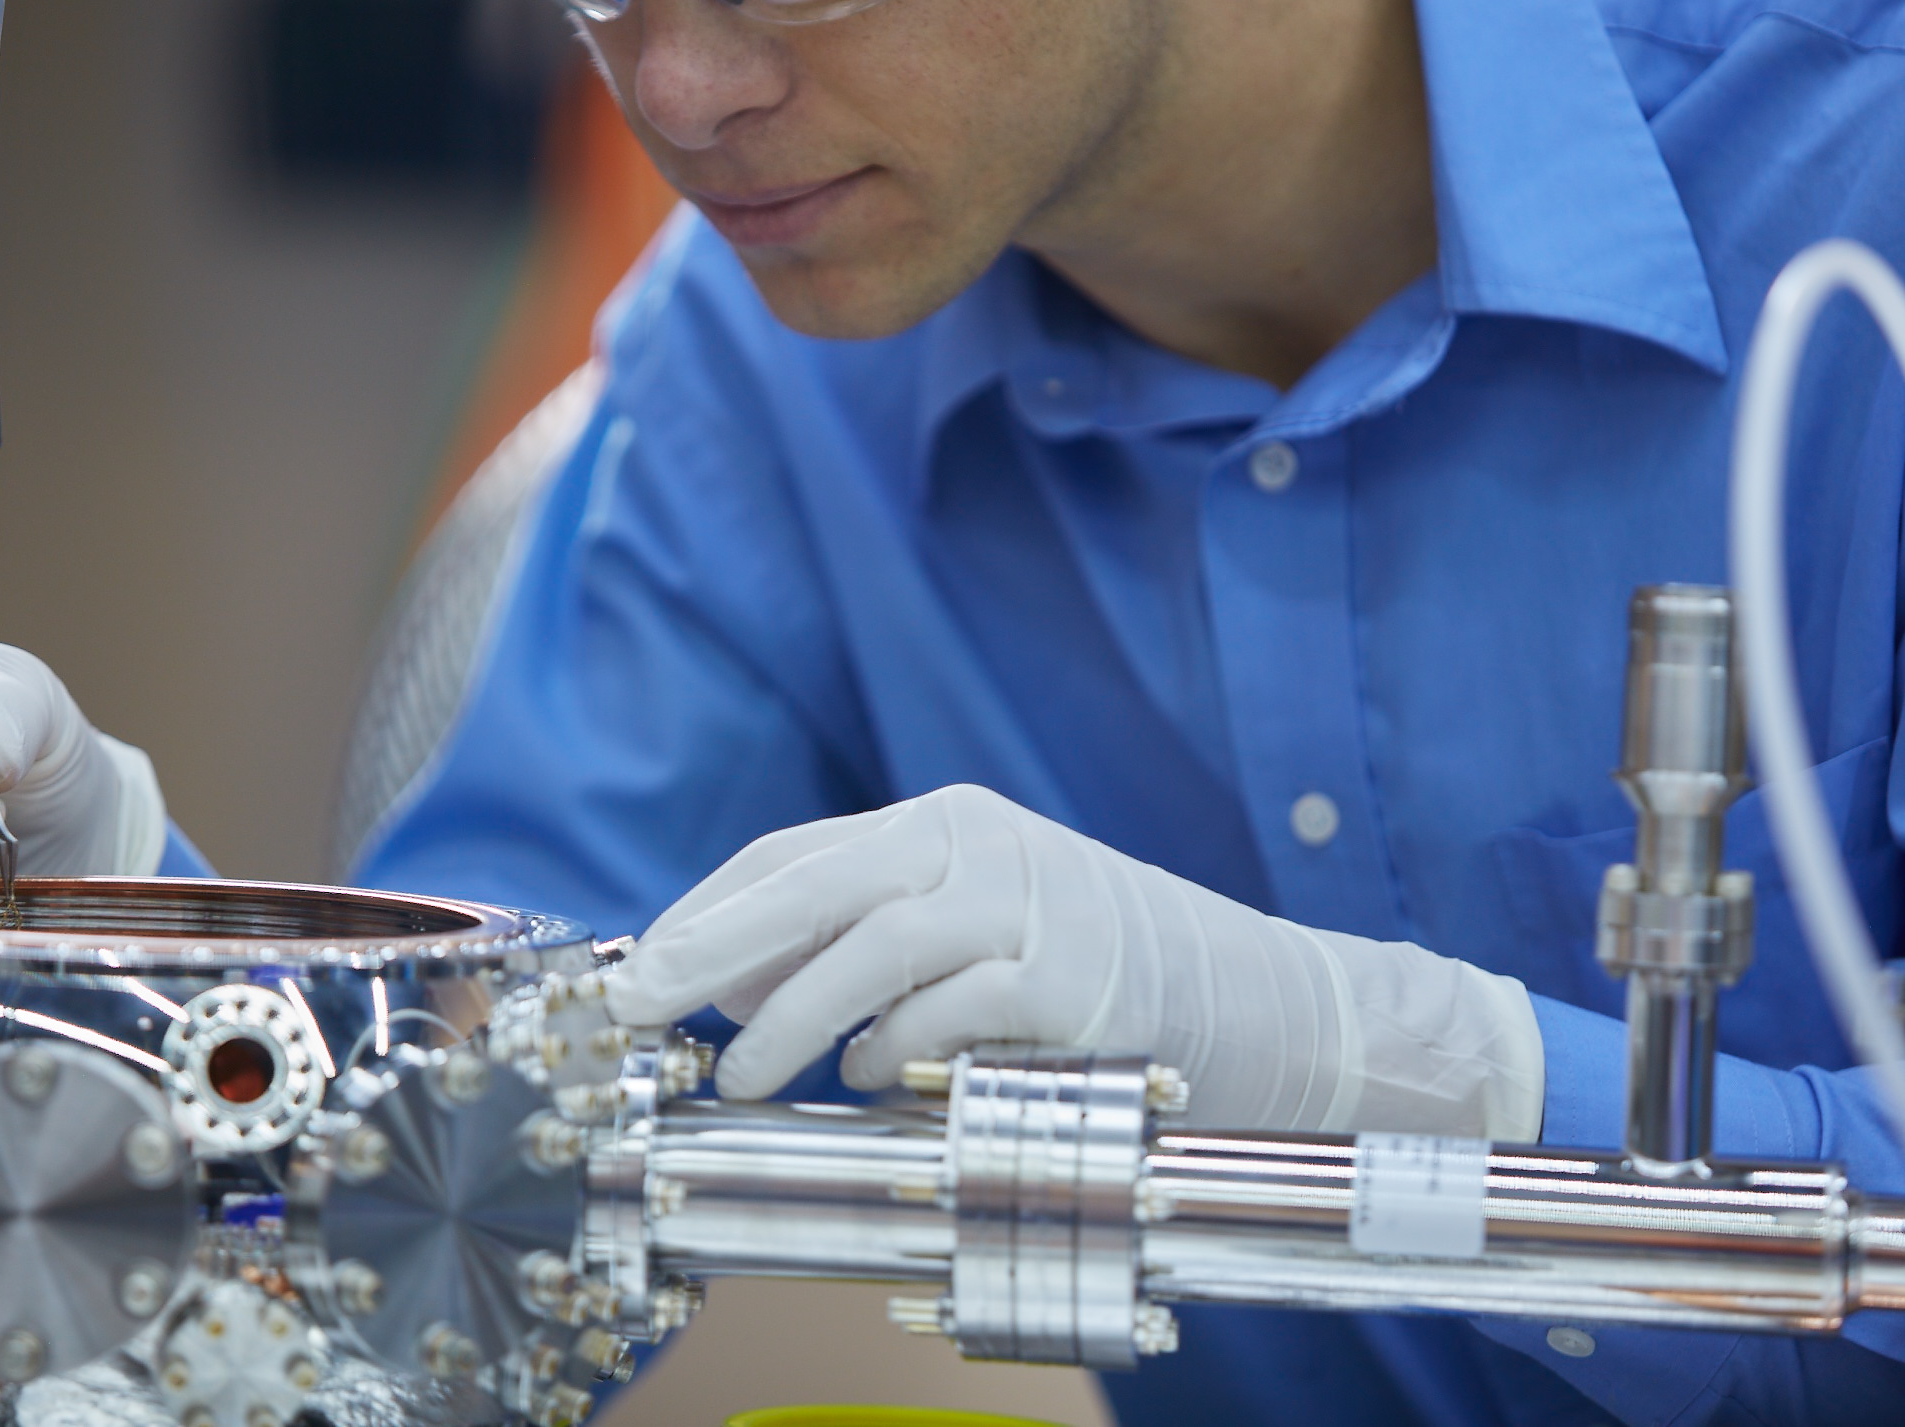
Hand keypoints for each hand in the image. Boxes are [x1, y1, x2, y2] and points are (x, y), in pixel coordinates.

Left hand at [602, 783, 1542, 1138]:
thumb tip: (729, 989)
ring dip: (792, 1017)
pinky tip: (870, 1079)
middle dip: (712, 948)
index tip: (643, 967)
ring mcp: (1032, 905)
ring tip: (736, 1076)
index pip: (792, 854)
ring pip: (876, 944)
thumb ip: (865, 943)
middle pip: (815, 883)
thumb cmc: (1099, 975)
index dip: (709, 912)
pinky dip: (900, 1047)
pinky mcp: (1074, 979)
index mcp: (945, 824)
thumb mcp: (976, 930)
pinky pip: (956, 1010)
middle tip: (635, 1006)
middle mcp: (980, 845)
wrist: (1269, 1002)